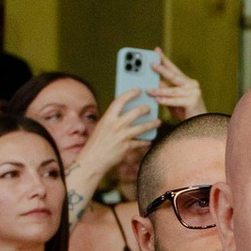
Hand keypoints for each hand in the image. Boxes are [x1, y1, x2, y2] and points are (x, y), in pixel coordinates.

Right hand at [73, 92, 154, 207]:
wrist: (92, 161)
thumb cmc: (96, 143)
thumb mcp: (102, 127)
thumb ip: (114, 120)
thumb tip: (129, 113)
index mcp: (107, 118)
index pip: (120, 100)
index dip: (130, 93)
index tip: (138, 90)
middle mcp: (115, 125)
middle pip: (136, 112)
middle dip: (145, 108)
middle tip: (150, 108)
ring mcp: (122, 136)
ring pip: (143, 127)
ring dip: (152, 124)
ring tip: (157, 122)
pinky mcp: (127, 147)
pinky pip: (141, 142)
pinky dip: (145, 141)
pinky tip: (149, 140)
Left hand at [153, 56, 204, 123]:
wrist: (199, 124)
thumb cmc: (185, 112)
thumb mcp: (172, 99)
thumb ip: (165, 90)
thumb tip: (154, 82)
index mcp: (186, 82)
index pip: (174, 68)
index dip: (164, 59)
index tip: (156, 51)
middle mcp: (191, 84)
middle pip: (174, 75)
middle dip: (162, 69)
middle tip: (151, 64)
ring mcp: (193, 92)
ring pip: (173, 90)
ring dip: (160, 90)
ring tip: (149, 90)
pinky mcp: (193, 101)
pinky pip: (176, 100)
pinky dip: (166, 100)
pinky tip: (157, 100)